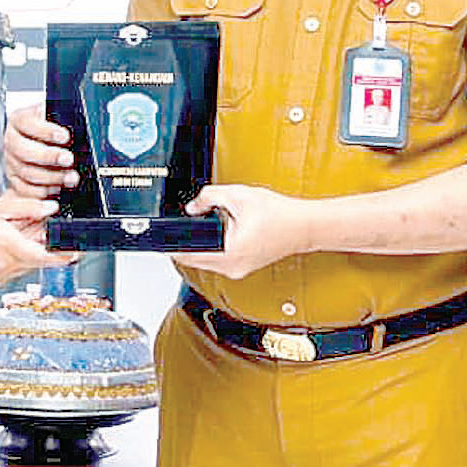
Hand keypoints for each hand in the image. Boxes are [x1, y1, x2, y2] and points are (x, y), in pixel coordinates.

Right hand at [0, 195, 73, 286]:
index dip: (65, 255)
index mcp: (8, 247)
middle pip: (36, 258)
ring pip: (25, 264)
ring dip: (26, 249)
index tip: (76, 251)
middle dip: (41, 243)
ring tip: (10, 233)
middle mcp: (6, 266)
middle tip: (34, 227)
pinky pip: (13, 269)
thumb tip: (50, 208)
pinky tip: (1, 244)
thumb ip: (27, 207)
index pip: (46, 256)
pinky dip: (14, 256)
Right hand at [2, 104, 76, 198]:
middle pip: (24, 151)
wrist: (38, 137)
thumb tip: (78, 129)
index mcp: (19, 120)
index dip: (46, 131)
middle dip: (49, 157)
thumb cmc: (48, 126)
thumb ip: (62, 120)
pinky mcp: (15, 179)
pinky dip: (42, 192)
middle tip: (69, 159)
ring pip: (27, 172)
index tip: (65, 136)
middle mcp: (12, 141)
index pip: (27, 123)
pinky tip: (57, 189)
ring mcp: (12, 161)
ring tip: (70, 177)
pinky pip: (25, 190)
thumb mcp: (54, 116)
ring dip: (52, 177)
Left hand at [172, 184, 307, 278]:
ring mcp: (237, 270)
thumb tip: (191, 206)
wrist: (304, 226)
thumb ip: (208, 197)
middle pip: (193, 259)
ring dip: (202, 243)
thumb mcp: (238, 196)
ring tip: (212, 223)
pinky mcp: (242, 267)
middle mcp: (232, 268)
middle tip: (188, 221)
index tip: (162, 235)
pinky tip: (223, 231)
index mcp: (229, 254)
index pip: (187, 255)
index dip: (172, 243)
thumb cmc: (280, 214)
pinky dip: (215, 246)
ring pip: (205, 259)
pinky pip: (218, 259)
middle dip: (187, 240)